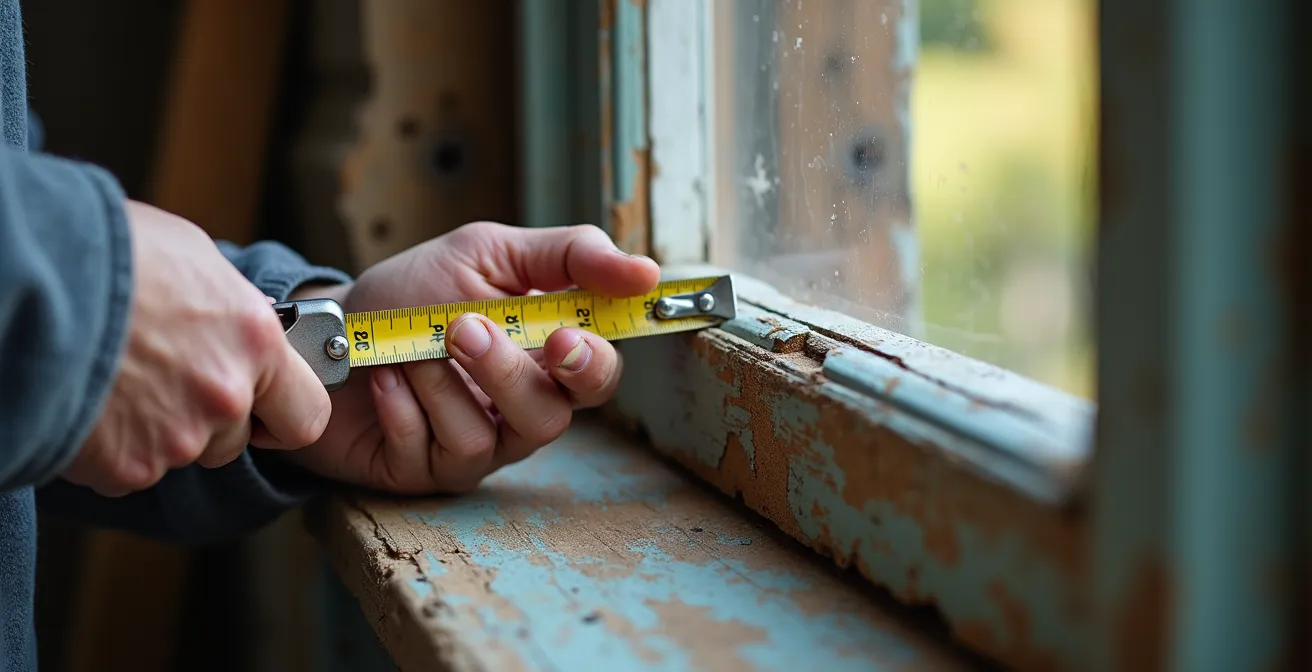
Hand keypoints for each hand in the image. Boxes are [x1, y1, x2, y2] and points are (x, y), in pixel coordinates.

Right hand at [63, 201, 331, 496]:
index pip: (309, 414)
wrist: (30, 284)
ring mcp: (178, 437)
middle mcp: (226, 396)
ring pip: (182, 453)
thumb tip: (243, 323)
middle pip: (235, 439)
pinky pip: (130, 469)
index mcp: (256, 341)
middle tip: (164, 381)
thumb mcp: (195, 261)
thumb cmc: (110, 254)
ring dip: (158, 431)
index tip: (266, 408)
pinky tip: (91, 401)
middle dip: (209, 421)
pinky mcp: (128, 465)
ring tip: (118, 380)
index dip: (285, 415)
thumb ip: (234, 310)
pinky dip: (112, 447)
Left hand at [283, 221, 659, 493]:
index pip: (598, 375)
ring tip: (407, 347)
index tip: (566, 336)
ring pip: (488, 438)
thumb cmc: (411, 294)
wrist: (326, 329)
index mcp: (544, 359)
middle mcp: (518, 410)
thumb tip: (647, 271)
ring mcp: (474, 446)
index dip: (592, 363)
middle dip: (508, 374)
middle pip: (551, 417)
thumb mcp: (487, 253)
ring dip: (440, 383)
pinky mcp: (424, 472)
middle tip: (464, 330)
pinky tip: (383, 378)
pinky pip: (430, 452)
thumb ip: (568, 255)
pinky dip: (402, 406)